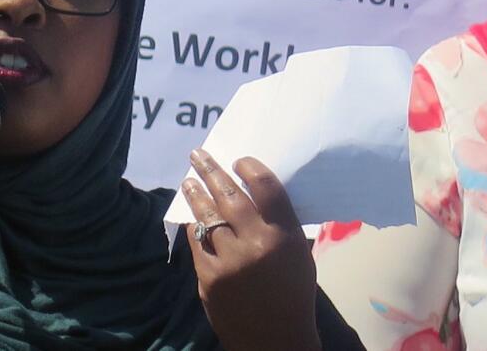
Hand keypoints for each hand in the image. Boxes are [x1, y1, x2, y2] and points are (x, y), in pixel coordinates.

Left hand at [182, 150, 319, 350]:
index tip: (239, 160)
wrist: (275, 339)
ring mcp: (230, 261)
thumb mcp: (297, 255)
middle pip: (229, 195)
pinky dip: (194, 227)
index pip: (266, 187)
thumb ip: (279, 224)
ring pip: (207, 216)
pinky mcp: (208, 277)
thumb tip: (251, 189)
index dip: (250, 167)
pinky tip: (192, 217)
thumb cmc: (291, 293)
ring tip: (189, 180)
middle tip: (198, 154)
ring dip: (195, 194)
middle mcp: (257, 244)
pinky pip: (196, 241)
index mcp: (285, 236)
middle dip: (211, 170)